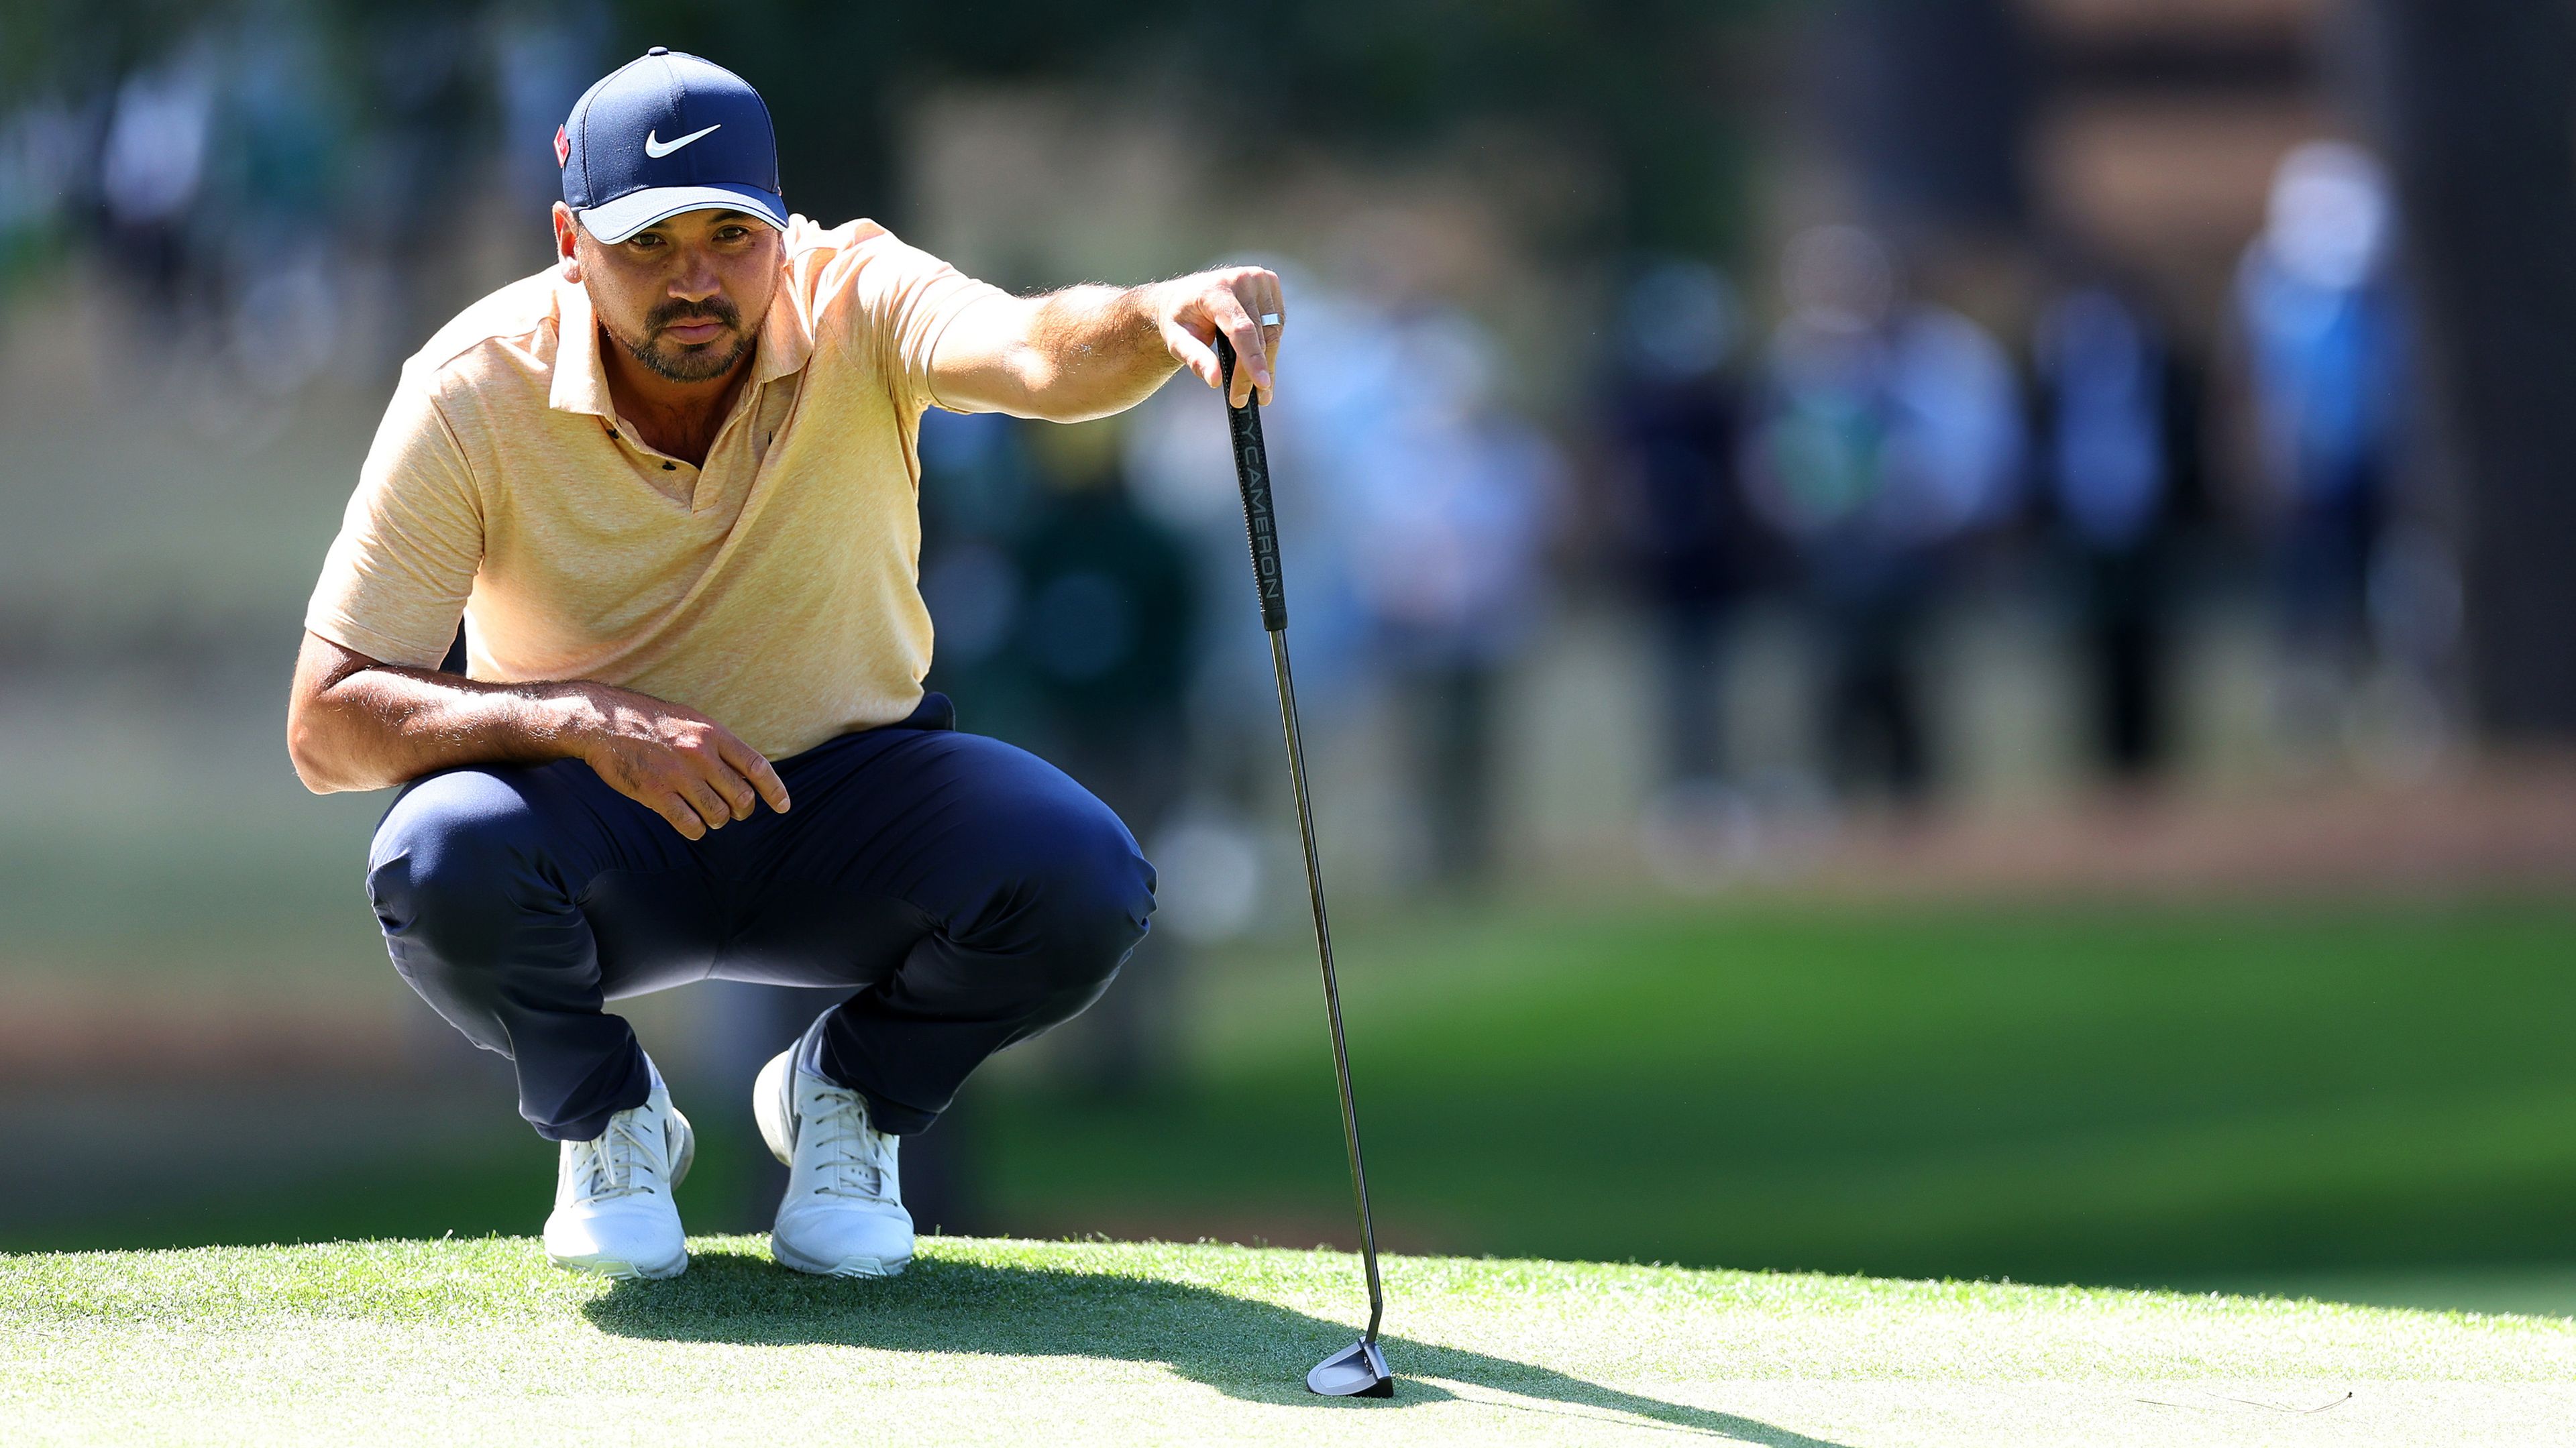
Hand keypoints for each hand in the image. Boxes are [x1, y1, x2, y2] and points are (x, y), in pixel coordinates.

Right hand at [568, 685, 790, 838]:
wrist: (604, 722)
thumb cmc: (651, 722)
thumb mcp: (692, 721)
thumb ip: (718, 744)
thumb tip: (746, 772)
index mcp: (713, 734)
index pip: (757, 766)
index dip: (775, 790)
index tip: (784, 807)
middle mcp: (700, 754)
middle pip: (741, 797)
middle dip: (742, 810)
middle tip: (733, 811)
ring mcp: (678, 775)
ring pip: (718, 815)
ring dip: (717, 821)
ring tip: (706, 814)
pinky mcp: (655, 793)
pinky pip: (690, 824)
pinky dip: (695, 829)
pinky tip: (689, 823)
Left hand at [1154, 266, 1284, 407]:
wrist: (1185, 296)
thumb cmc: (1180, 318)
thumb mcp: (1176, 339)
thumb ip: (1194, 358)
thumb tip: (1215, 380)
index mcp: (1216, 289)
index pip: (1241, 329)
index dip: (1252, 359)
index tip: (1261, 385)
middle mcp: (1242, 279)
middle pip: (1258, 335)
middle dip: (1253, 371)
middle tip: (1245, 400)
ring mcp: (1259, 279)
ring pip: (1273, 332)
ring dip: (1267, 364)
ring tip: (1258, 391)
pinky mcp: (1270, 284)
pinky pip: (1276, 324)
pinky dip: (1269, 347)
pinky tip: (1258, 363)